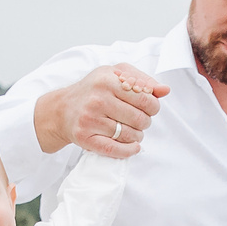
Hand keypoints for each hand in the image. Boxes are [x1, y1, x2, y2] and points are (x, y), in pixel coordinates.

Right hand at [41, 63, 167, 158]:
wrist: (62, 109)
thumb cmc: (93, 90)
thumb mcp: (115, 75)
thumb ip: (142, 80)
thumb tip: (164, 90)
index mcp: (107, 80)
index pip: (146, 99)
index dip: (153, 106)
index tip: (148, 108)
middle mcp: (98, 99)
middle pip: (140, 119)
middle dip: (145, 122)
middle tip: (138, 120)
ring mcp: (90, 120)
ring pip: (130, 135)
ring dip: (136, 136)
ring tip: (130, 130)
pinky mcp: (85, 138)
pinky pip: (115, 149)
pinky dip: (129, 151)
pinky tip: (132, 147)